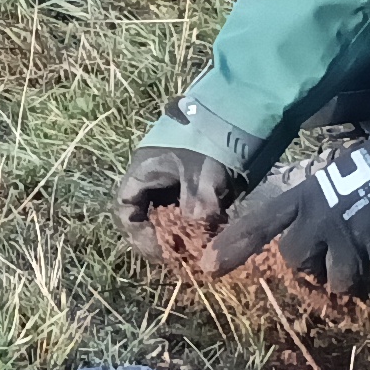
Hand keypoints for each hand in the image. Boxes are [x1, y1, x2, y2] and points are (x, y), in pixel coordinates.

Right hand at [115, 140, 243, 254]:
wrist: (243, 113)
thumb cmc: (213, 143)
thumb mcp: (203, 181)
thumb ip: (197, 216)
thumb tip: (200, 249)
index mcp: (143, 170)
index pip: (125, 209)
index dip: (138, 235)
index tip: (162, 249)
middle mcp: (154, 177)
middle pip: (145, 216)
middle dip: (160, 239)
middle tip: (181, 255)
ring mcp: (175, 180)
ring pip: (167, 216)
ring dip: (179, 234)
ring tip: (197, 249)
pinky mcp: (196, 185)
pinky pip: (187, 212)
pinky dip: (195, 226)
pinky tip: (209, 235)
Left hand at [207, 124, 369, 299]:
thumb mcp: (332, 175)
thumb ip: (313, 205)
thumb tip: (303, 237)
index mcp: (303, 197)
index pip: (259, 223)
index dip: (234, 246)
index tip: (209, 267)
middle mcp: (318, 222)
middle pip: (294, 260)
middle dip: (310, 262)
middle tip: (332, 247)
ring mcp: (347, 242)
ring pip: (334, 279)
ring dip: (349, 270)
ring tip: (365, 246)